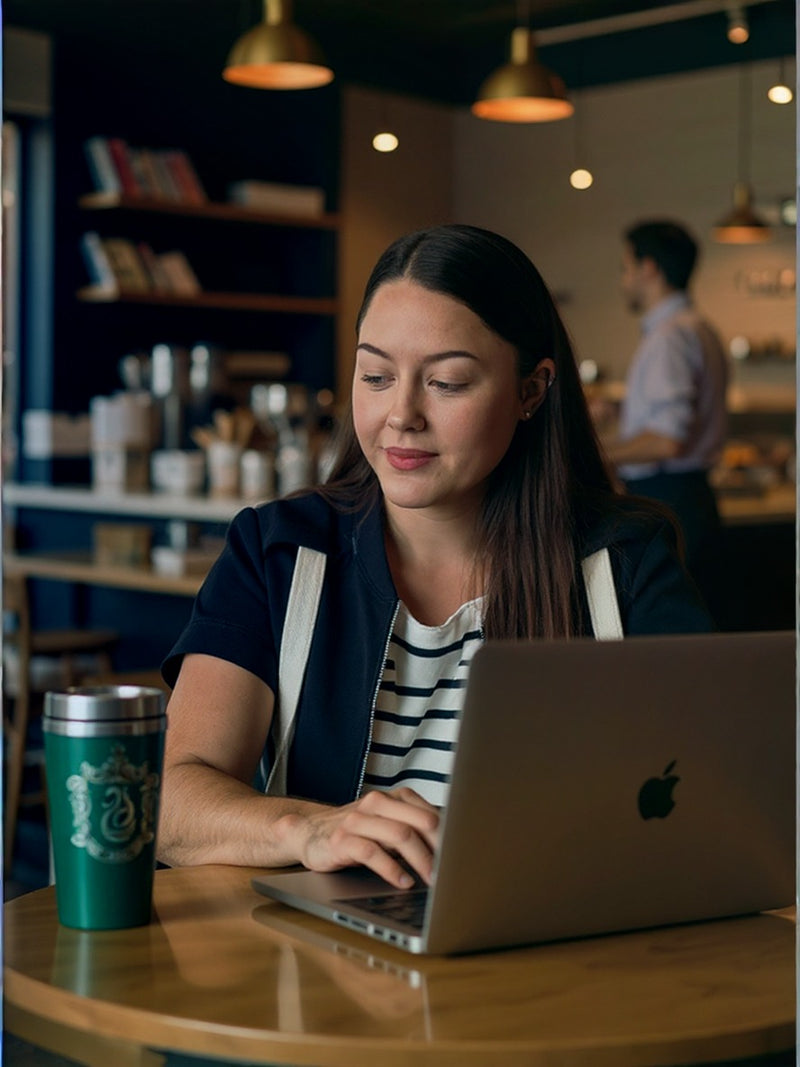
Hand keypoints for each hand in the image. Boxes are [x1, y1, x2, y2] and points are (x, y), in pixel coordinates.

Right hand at [287, 788, 439, 888]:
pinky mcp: (342, 839)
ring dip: (421, 860)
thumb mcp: (386, 826)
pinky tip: (403, 882)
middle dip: (440, 848)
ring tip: (432, 879)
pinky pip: (372, 852)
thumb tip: (450, 851)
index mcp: (393, 798)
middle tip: (451, 872)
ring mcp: (358, 820)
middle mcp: (377, 803)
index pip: (430, 812)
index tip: (461, 856)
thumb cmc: (357, 832)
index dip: (448, 836)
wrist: (309, 832)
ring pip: (400, 835)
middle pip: (420, 822)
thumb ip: (412, 830)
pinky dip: (392, 869)